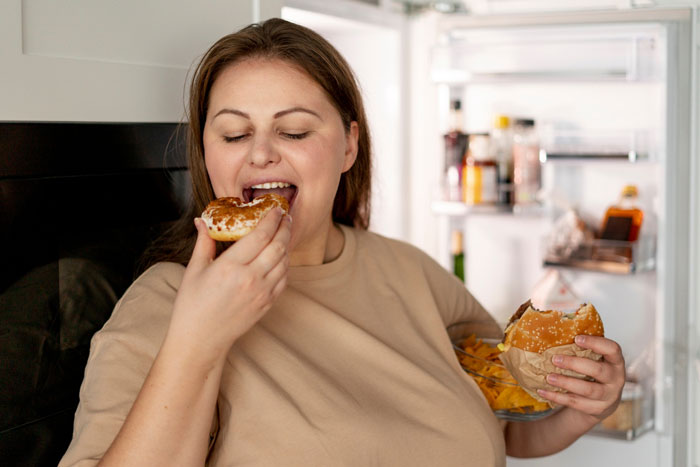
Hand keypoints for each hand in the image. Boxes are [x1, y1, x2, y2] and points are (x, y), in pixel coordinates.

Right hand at [167, 208, 291, 360]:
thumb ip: (204, 242)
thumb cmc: (193, 305)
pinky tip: (280, 256)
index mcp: (230, 267)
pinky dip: (285, 264)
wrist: (201, 339)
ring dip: (287, 244)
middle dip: (285, 227)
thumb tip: (202, 221)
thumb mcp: (194, 270)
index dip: (271, 219)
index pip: (260, 236)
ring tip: (284, 232)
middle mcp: (250, 279)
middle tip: (286, 215)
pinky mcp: (267, 303)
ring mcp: (261, 292)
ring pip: (284, 262)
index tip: (275, 208)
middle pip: (278, 246)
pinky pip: (284, 279)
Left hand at [537, 335, 625, 422]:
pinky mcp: (597, 409)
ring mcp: (608, 396)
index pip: (613, 349)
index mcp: (616, 362)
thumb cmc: (594, 373)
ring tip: (548, 377)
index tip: (577, 338)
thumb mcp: (596, 360)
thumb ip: (584, 350)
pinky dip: (557, 397)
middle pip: (598, 371)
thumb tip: (555, 331)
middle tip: (555, 359)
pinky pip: (576, 403)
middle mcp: (616, 379)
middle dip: (575, 364)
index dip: (596, 343)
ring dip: (566, 382)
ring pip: (587, 390)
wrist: (603, 402)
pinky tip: (543, 390)